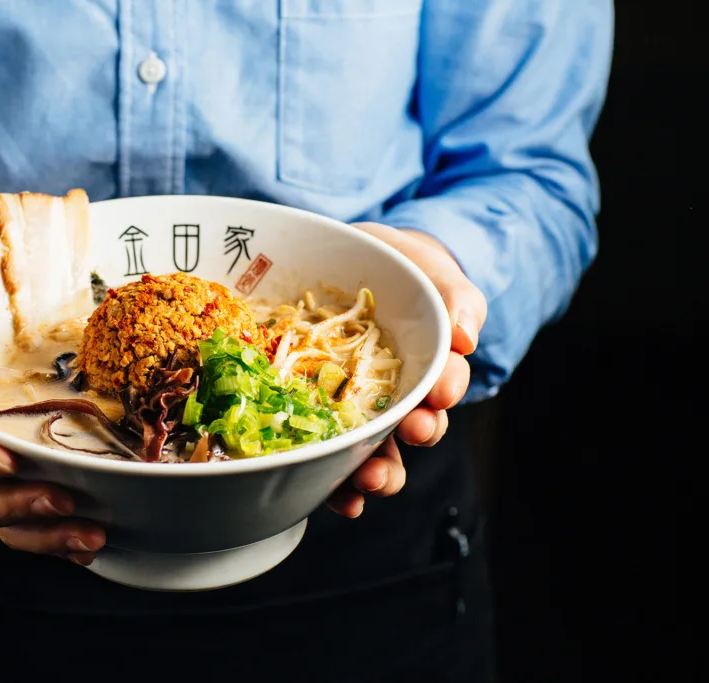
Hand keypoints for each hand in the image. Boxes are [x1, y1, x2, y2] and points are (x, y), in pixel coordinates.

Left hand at [326, 222, 487, 517]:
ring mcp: (360, 413)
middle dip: (418, 433)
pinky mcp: (320, 421)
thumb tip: (464, 337)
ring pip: (378, 451)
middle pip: (417, 426)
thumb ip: (455, 299)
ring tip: (371, 478)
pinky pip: (330, 457)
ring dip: (380, 470)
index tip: (441, 391)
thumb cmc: (399, 271)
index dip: (446, 386)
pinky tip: (335, 496)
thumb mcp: (429, 273)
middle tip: (413, 432)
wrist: (349, 266)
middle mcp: (400, 396)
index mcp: (430, 363)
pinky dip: (335, 481)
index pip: (446, 379)